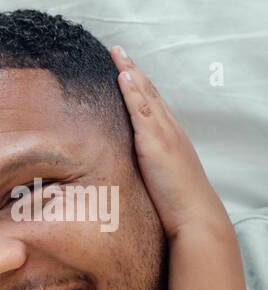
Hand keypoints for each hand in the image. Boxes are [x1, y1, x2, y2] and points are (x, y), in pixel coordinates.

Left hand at [110, 46, 233, 241]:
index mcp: (168, 138)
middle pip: (149, 93)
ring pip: (146, 96)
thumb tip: (127, 168)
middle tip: (118, 51)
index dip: (138, 85)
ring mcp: (164, 134)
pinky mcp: (156, 142)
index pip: (151, 105)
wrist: (194, 216)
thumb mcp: (156, 179)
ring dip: (131, 73)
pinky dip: (133, 92)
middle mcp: (169, 130)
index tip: (125, 69)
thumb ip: (145, 167)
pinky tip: (124, 77)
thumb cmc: (174, 204)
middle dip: (133, 71)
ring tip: (118, 55)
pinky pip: (142, 111)